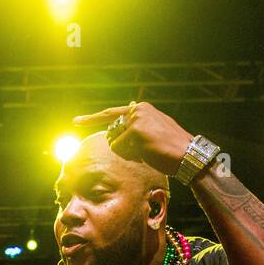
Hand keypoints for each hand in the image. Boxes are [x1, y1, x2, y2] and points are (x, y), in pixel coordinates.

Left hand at [73, 102, 193, 174]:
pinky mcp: (135, 130)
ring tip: (148, 150)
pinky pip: (119, 148)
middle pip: (111, 132)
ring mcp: (135, 119)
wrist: (187, 154)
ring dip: (127, 152)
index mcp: (141, 109)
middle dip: (120, 146)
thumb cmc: (170, 148)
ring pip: (114, 142)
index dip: (92, 119)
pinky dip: (129, 155)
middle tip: (142, 150)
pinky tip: (146, 152)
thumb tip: (121, 122)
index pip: (112, 114)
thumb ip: (137, 126)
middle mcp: (136, 110)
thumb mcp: (153, 131)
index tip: (76, 122)